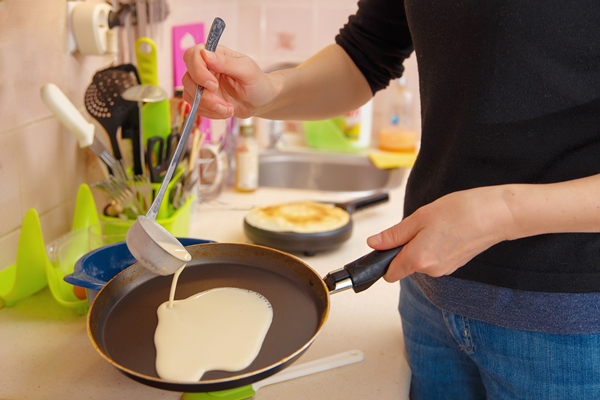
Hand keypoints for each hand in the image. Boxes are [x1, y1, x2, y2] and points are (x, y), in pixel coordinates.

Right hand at [182, 45, 275, 118]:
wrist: (261, 102)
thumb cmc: (257, 82)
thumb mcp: (247, 70)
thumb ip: (226, 62)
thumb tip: (204, 53)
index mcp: (215, 55)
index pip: (192, 56)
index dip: (198, 71)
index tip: (213, 84)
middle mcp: (205, 68)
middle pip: (188, 78)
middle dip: (205, 96)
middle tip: (223, 104)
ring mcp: (203, 85)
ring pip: (190, 95)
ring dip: (209, 107)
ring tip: (229, 110)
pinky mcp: (204, 100)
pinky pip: (197, 107)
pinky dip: (211, 113)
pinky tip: (227, 112)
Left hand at [367, 186, 512, 281]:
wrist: (497, 214)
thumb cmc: (461, 211)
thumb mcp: (419, 217)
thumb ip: (394, 235)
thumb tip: (374, 243)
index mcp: (419, 259)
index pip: (390, 274)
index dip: (385, 259)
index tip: (386, 246)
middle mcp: (432, 270)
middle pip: (406, 264)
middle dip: (406, 246)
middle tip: (420, 225)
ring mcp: (445, 269)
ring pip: (421, 260)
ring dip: (422, 244)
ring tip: (437, 225)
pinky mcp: (456, 264)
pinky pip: (435, 257)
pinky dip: (435, 245)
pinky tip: (447, 230)